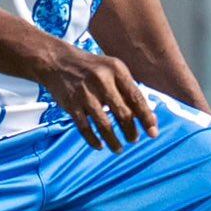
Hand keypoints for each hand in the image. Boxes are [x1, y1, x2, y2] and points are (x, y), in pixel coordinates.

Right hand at [36, 46, 157, 151]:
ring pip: (104, 125)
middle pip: (123, 114)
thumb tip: (150, 118)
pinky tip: (100, 146)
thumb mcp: (113, 70)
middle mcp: (102, 81)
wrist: (57, 61)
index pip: (136, 98)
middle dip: (131, 131)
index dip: (146, 118)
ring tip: (119, 149)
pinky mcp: (71, 105)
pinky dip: (94, 140)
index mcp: (116, 70)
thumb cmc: (92, 68)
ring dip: (114, 141)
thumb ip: (130, 91)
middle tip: (134, 140)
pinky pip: (85, 128)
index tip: (153, 132)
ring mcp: (85, 94)